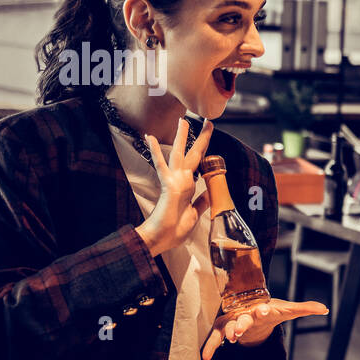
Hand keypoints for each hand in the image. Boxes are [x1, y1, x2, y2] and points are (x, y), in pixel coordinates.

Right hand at [135, 117, 214, 255]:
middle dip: (201, 137)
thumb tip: (209, 191)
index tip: (210, 138)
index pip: (198, 164)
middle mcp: (181, 180)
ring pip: (178, 153)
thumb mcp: (194, 214)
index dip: (205, 150)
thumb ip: (201, 202)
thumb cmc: (174, 230)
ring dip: (181, 137)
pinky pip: (161, 166)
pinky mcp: (168, 186)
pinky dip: (155, 152)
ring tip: (184, 120)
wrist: (161, 239)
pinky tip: (149, 137)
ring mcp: (174, 181)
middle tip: (209, 121)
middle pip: (192, 153)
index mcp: (188, 186)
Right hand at [201, 298, 328, 359]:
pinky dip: (210, 348)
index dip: (263, 309)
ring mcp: (232, 320)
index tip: (263, 309)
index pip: (263, 308)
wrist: (252, 311)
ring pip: (228, 326)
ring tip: (230, 339)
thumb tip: (325, 309)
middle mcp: (245, 312)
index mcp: (262, 308)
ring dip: (228, 332)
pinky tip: (207, 359)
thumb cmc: (270, 311)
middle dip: (242, 323)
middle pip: (243, 317)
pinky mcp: (223, 329)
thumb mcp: (287, 311)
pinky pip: (214, 339)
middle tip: (241, 329)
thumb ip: (305, 309)